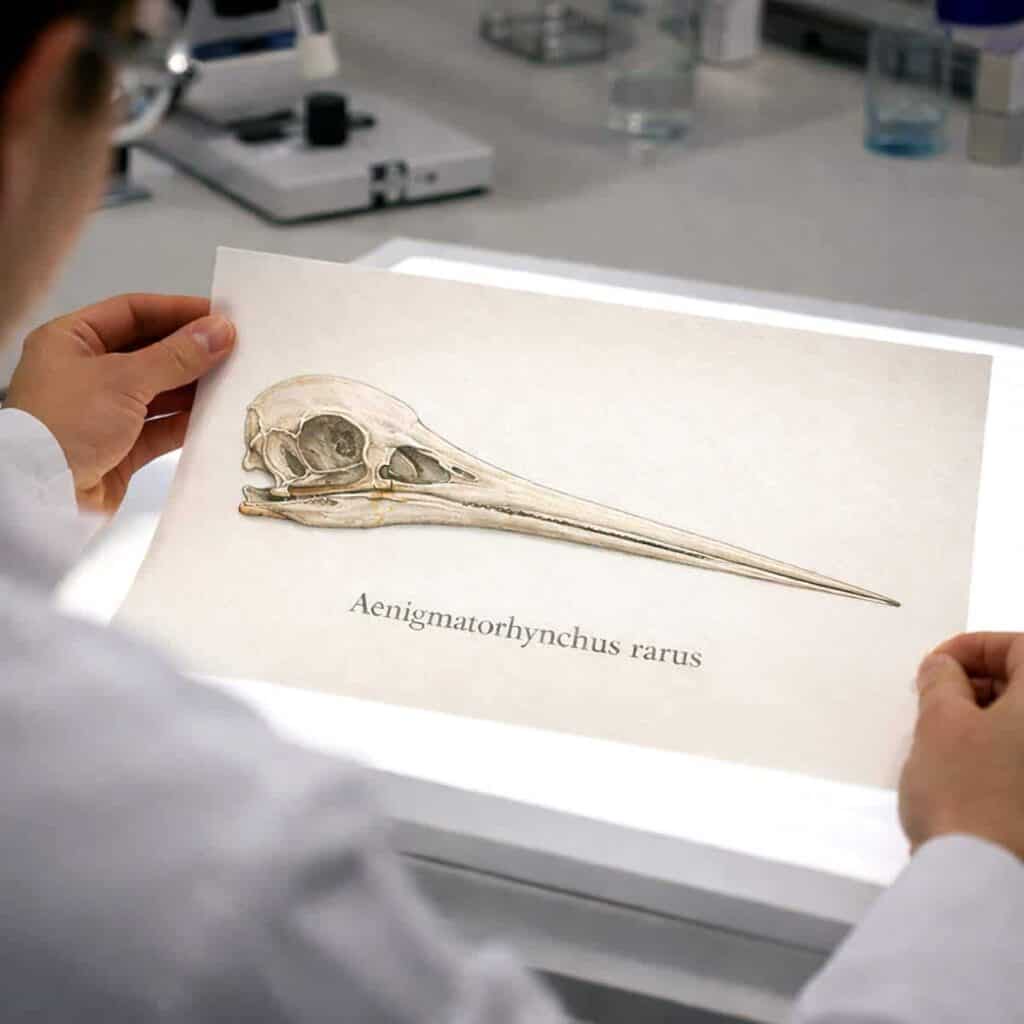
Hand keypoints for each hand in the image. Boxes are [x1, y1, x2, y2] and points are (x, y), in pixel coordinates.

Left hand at [6, 294, 234, 514]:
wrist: (41, 496)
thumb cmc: (62, 427)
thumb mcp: (123, 379)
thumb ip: (176, 356)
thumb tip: (218, 332)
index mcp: (71, 340)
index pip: (132, 313)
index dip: (177, 311)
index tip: (218, 316)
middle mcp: (85, 372)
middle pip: (149, 351)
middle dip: (190, 351)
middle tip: (233, 349)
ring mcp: (103, 412)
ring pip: (158, 391)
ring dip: (193, 388)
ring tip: (231, 381)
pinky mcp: (119, 448)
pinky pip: (160, 427)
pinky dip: (186, 422)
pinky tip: (213, 416)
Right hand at [899, 632, 1023, 860]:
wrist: (986, 882)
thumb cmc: (965, 791)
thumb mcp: (938, 722)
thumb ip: (942, 680)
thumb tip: (946, 667)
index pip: (1021, 646)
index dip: (975, 646)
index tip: (938, 664)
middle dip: (983, 682)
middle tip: (937, 699)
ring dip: (993, 718)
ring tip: (948, 738)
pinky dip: (1006, 752)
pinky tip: (971, 770)